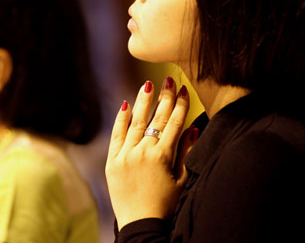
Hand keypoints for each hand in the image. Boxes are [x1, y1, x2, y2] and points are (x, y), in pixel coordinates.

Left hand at [106, 78, 198, 229]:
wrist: (140, 224)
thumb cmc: (165, 205)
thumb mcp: (182, 181)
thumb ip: (186, 153)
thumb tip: (192, 128)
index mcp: (162, 156)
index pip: (174, 123)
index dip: (180, 105)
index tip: (184, 90)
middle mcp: (142, 152)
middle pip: (156, 119)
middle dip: (164, 98)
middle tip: (169, 80)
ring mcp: (125, 155)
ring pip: (135, 122)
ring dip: (143, 102)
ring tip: (149, 85)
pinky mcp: (112, 161)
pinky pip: (116, 135)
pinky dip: (121, 120)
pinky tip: (125, 105)